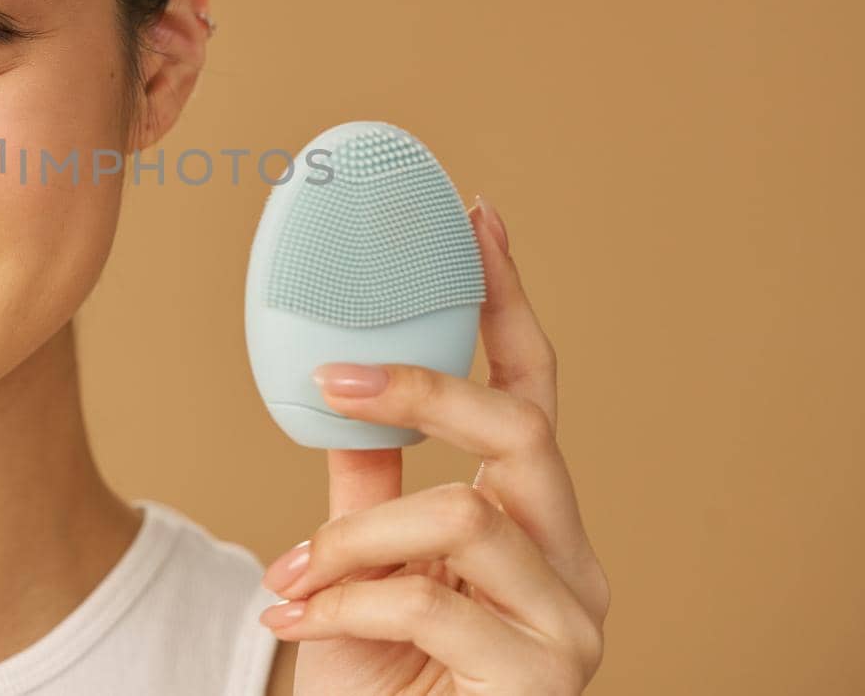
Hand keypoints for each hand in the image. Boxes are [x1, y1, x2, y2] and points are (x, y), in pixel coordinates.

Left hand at [257, 197, 609, 694]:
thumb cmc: (382, 682)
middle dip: (424, 391)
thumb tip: (338, 387)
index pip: (534, 395)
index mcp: (535, 526)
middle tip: (334, 377)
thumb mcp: (361, 566)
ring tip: (293, 578)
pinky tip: (301, 623)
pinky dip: (346, 601)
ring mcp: (570, 624)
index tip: (475, 214)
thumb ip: (366, 486)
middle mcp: (572, 564)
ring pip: (461, 514)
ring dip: (353, 540)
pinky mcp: (543, 679)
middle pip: (520, 430)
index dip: (507, 302)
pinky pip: (428, 598)